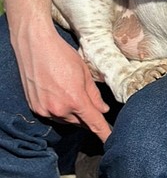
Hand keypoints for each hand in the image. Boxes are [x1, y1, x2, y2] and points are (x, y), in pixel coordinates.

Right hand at [14, 23, 110, 140]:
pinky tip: (60, 95)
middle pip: (79, 122)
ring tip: (71, 92)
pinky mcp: (36, 109)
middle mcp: (59, 110)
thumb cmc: (63, 56)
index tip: (110, 138)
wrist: (37, 48)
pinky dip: (59, 110)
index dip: (103, 132)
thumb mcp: (84, 72)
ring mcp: (46, 111)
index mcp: (75, 99)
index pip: (93, 122)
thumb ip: (94, 94)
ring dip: (73, 113)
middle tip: (91, 105)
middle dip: (87, 116)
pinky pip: (52, 115)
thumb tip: (102, 109)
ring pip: (65, 120)